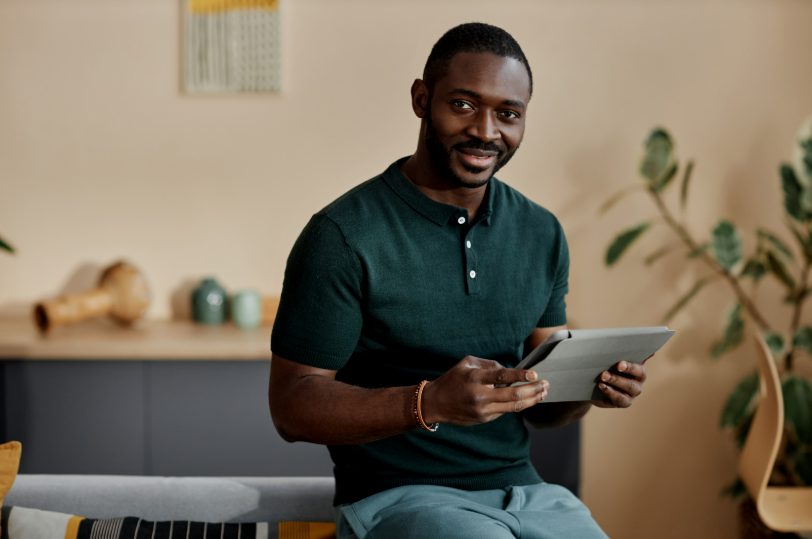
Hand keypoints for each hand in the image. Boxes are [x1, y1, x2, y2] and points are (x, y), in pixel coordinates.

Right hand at [421, 356, 548, 425]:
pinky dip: (518, 405)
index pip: (501, 376)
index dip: (520, 376)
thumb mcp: (466, 364)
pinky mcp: (484, 419)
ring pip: (513, 407)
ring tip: (543, 393)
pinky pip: (505, 411)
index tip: (534, 373)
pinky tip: (528, 399)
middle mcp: (480, 396)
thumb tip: (508, 370)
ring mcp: (483, 410)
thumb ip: (488, 365)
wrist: (436, 403)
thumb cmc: (452, 380)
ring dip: (531, 400)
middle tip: (546, 384)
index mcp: (475, 378)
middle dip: (533, 389)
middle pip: (513, 395)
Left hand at [590, 357, 649, 408]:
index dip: (634, 361)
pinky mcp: (624, 402)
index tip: (623, 360)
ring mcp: (632, 393)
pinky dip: (611, 392)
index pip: (642, 360)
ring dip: (616, 380)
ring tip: (603, 376)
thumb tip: (611, 337)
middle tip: (617, 365)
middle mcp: (638, 380)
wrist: (592, 386)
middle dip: (628, 368)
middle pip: (639, 374)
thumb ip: (614, 351)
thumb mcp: (607, 359)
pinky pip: (620, 398)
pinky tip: (602, 386)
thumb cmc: (603, 367)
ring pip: (630, 387)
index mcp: (638, 366)